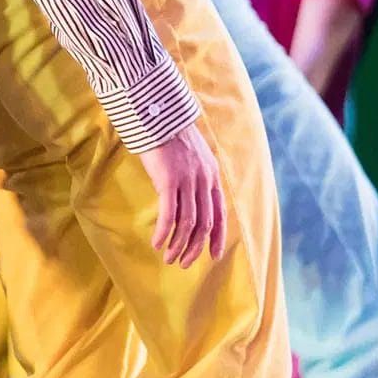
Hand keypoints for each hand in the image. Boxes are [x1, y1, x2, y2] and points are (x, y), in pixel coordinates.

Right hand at [137, 127, 224, 267]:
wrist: (158, 115)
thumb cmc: (170, 137)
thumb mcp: (193, 158)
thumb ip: (195, 178)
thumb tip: (188, 200)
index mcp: (211, 177)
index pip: (220, 214)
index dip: (218, 238)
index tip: (213, 256)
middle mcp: (203, 181)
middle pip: (204, 224)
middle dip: (195, 248)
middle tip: (183, 263)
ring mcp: (187, 181)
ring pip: (187, 224)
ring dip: (178, 245)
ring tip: (168, 257)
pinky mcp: (168, 180)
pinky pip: (169, 215)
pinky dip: (164, 232)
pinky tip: (156, 243)